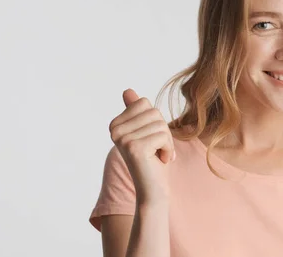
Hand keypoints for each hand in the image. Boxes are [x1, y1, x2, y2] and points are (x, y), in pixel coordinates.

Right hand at [109, 88, 174, 204]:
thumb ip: (136, 112)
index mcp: (115, 124)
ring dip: (166, 141)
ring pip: (160, 123)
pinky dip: (168, 149)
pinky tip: (160, 160)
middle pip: (154, 112)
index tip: (151, 139)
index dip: (155, 121)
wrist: (153, 190)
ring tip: (157, 156)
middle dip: (163, 131)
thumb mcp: (146, 132)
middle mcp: (114, 130)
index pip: (145, 103)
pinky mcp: (134, 148)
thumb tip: (127, 90)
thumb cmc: (153, 161)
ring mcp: (122, 139)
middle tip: (157, 150)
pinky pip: (162, 136)